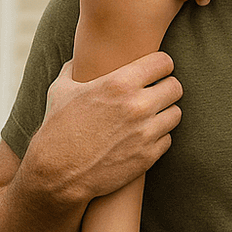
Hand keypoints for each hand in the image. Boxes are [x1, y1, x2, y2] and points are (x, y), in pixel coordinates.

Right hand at [26, 53, 181, 206]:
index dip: (160, 66)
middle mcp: (138, 106)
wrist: (55, 176)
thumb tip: (80, 56)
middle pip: (176, 87)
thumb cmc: (56, 129)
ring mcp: (145, 132)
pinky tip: (142, 137)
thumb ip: (75, 68)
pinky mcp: (148, 156)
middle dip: (165, 89)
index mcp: (120, 84)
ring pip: (176, 113)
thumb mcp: (61, 91)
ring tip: (149, 116)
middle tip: (154, 94)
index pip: (164, 62)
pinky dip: (158, 138)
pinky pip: (168, 138)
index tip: (154, 72)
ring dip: (164, 114)